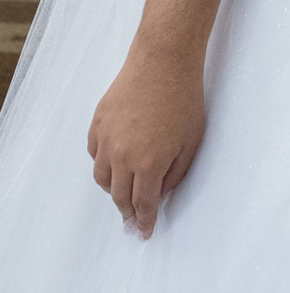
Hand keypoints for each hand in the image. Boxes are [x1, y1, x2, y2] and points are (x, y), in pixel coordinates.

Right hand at [88, 46, 205, 238]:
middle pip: (119, 197)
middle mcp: (122, 157)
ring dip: (112, 189)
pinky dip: (102, 163)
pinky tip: (112, 161)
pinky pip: (94, 153)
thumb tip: (160, 193)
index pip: (143, 205)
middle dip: (127, 211)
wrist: (164, 61)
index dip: (144, 221)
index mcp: (148, 165)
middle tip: (132, 219)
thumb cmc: (184, 98)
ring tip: (122, 191)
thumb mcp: (192, 141)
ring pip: (101, 178)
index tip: (144, 232)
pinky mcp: (98, 122)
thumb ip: (176, 173)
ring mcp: (106, 139)